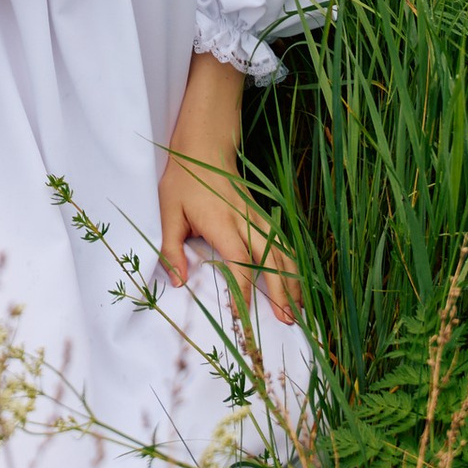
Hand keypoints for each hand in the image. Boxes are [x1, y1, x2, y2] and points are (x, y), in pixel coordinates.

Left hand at [158, 151, 300, 326]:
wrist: (203, 147)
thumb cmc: (183, 181)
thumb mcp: (169, 212)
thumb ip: (172, 249)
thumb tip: (178, 283)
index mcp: (222, 223)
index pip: (239, 263)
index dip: (243, 290)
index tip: (242, 314)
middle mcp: (245, 221)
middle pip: (271, 260)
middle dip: (281, 291)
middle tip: (287, 320)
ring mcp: (257, 216)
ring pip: (283, 251)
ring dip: (293, 280)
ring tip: (298, 308)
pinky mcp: (261, 215)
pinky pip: (282, 242)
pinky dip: (293, 263)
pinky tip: (296, 281)